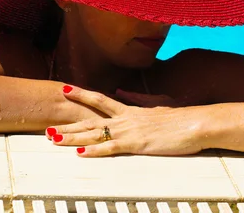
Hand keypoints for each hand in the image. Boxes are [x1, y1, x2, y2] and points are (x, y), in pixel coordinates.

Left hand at [46, 85, 207, 156]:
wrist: (196, 122)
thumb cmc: (181, 118)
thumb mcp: (157, 105)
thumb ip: (137, 98)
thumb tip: (121, 91)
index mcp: (131, 110)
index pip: (100, 100)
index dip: (81, 95)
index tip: (64, 89)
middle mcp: (126, 118)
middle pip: (90, 120)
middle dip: (67, 124)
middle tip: (46, 127)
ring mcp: (130, 131)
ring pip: (94, 134)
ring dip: (72, 138)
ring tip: (53, 139)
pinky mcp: (137, 144)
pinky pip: (111, 148)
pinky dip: (94, 151)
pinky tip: (79, 153)